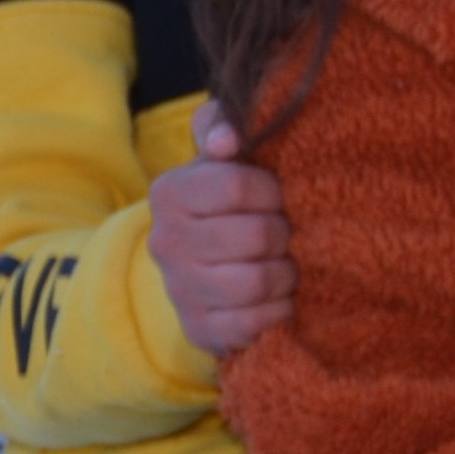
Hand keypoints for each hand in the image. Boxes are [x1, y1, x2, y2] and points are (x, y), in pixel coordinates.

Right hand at [146, 111, 293, 353]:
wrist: (206, 267)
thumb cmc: (231, 202)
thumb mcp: (225, 157)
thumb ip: (223, 124)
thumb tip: (227, 139)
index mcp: (171, 192)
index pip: (240, 186)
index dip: (274, 191)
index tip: (277, 195)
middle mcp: (166, 241)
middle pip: (258, 235)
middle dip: (286, 233)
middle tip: (288, 233)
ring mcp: (179, 289)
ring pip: (258, 281)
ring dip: (287, 273)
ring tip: (286, 264)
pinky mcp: (200, 329)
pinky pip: (255, 323)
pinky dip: (279, 310)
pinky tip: (279, 297)